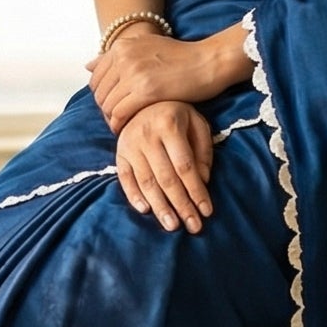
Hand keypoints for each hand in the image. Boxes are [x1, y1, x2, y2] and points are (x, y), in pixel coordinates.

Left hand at [86, 22, 246, 133]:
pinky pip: (120, 113)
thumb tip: (88, 65)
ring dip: (112, 119)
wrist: (208, 61)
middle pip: (100, 93)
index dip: (102, 96)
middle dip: (106, 109)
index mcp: (122, 46)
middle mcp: (124, 57)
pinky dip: (120, 125)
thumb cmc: (181, 56)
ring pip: (108, 105)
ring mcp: (134, 73)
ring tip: (124, 126)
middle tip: (118, 120)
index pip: (96, 78)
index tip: (112, 106)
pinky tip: (127, 130)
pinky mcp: (146, 91)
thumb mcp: (145, 46)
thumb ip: (118, 55)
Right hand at [114, 101, 213, 232]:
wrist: (145, 99)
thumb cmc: (177, 115)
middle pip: (166, 179)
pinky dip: (134, 196)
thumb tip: (203, 181)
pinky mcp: (119, 153)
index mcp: (169, 125)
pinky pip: (125, 178)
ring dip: (160, 207)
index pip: (185, 167)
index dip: (196, 191)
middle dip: (181, 205)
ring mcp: (130, 145)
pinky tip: (146, 211)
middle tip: (193, 226)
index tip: (207, 211)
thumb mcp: (197, 124)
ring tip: (172, 226)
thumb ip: (203, 151)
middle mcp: (147, 135)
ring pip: (146, 182)